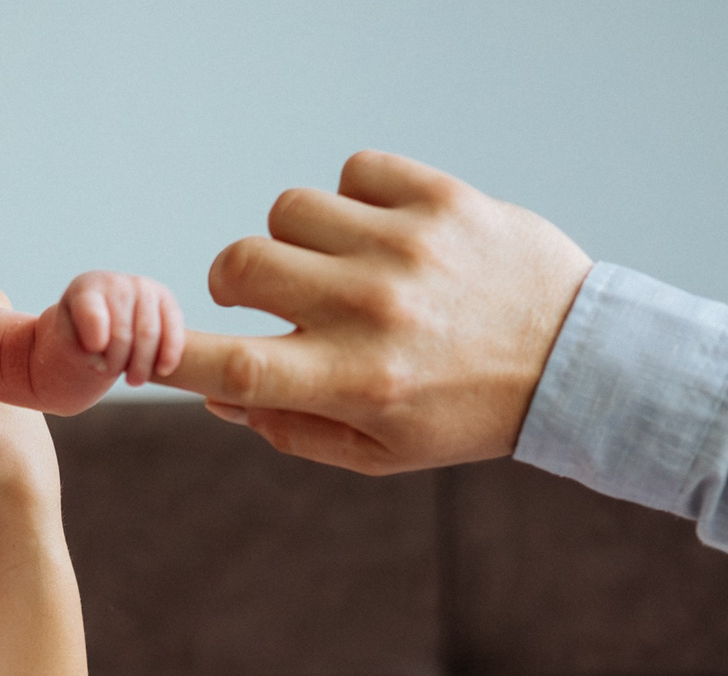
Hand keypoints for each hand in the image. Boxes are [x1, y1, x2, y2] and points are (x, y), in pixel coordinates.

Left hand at [55, 270, 185, 388]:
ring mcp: (144, 288)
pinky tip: (163, 370)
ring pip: (148, 335)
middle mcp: (116, 283)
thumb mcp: (68, 341)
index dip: (95, 339)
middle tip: (110, 376)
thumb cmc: (81, 334)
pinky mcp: (166, 300)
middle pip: (121, 333)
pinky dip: (170, 354)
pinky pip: (173, 329)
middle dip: (117, 363)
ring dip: (141, 365)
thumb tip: (100, 354)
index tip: (94, 362)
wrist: (103, 317)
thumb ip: (78, 349)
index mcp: (86, 289)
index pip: (91, 314)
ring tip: (133, 381)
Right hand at [159, 151, 592, 473]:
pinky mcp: (440, 199)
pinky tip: (387, 231)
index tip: (152, 347)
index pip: (233, 366)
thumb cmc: (466, 413)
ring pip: (289, 209)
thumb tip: (214, 395)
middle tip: (275, 296)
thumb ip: (291, 428)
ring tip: (339, 261)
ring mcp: (405, 249)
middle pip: (242, 265)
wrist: (574, 362)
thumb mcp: (380, 452)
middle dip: (238, 281)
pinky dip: (356, 198)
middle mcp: (372, 313)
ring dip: (298, 237)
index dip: (175, 354)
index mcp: (354, 383)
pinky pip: (353, 171)